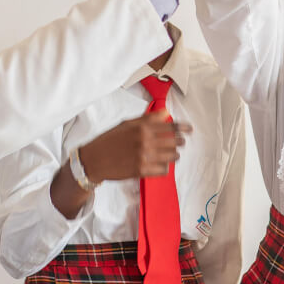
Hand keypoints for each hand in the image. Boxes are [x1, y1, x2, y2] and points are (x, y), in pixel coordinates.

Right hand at [77, 111, 191, 180]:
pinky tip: (160, 164)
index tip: (189, 130)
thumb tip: (165, 113)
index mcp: (142, 127)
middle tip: (179, 143)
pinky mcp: (141, 170)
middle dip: (179, 142)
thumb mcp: (126, 124)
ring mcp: (144, 156)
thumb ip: (147, 119)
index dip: (183, 128)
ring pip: (172, 156)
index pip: (170, 126)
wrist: (93, 159)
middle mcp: (144, 140)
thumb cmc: (109, 140)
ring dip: (174, 155)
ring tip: (171, 155)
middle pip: (175, 142)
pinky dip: (164, 167)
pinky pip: (163, 170)